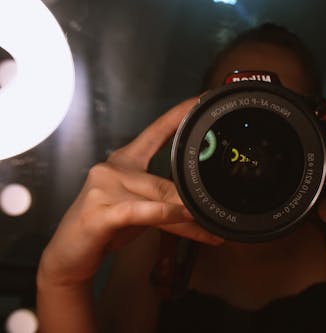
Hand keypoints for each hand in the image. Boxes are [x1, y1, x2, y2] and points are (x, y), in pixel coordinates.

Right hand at [37, 97, 223, 287]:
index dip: (180, 114)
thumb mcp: (139, 208)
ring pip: (162, 195)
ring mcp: (105, 188)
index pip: (157, 130)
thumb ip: (164, 199)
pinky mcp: (100, 211)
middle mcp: (114, 168)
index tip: (201, 99)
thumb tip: (198, 204)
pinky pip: (143, 210)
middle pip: (168, 180)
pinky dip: (167, 214)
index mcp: (125, 160)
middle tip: (221, 210)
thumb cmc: (106, 226)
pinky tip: (186, 218)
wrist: (68, 254)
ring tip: (213, 228)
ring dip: (191, 217)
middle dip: (196, 200)